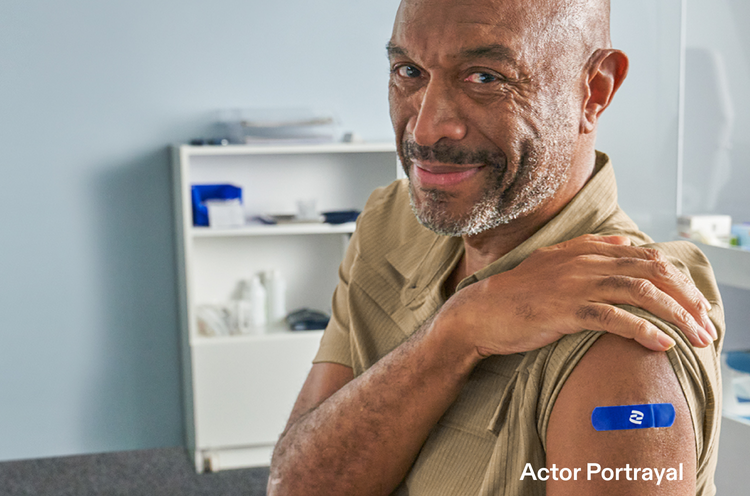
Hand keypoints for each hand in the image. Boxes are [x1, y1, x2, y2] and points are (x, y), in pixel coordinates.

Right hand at [438, 234, 715, 355]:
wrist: (480, 311)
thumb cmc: (517, 293)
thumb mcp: (553, 261)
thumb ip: (589, 249)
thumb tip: (625, 243)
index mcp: (583, 250)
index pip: (645, 256)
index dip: (677, 278)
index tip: (693, 302)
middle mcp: (583, 262)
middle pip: (651, 271)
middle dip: (685, 297)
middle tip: (705, 323)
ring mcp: (574, 285)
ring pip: (640, 292)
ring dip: (675, 315)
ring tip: (696, 336)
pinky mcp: (565, 310)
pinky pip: (614, 317)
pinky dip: (643, 329)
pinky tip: (661, 343)